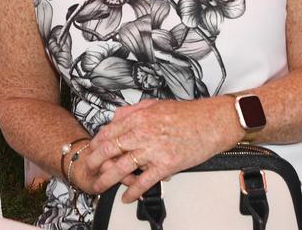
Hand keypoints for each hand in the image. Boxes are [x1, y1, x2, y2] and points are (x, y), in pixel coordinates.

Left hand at [80, 98, 237, 202]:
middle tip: (89, 169)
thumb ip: (133, 110)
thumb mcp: (155, 104)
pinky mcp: (166, 164)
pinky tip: (127, 197)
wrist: (213, 122)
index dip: (97, 143)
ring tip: (100, 186)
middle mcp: (143, 133)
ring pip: (123, 167)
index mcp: (139, 117)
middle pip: (110, 149)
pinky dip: (133, 191)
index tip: (92, 150)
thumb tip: (117, 117)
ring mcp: (154, 149)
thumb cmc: (189, 114)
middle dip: (95, 161)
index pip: (109, 131)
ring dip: (108, 179)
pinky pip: (144, 181)